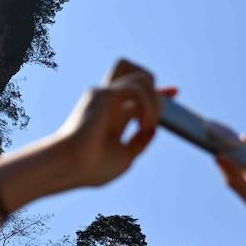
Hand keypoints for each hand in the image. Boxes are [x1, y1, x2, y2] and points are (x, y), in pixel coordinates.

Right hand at [51, 66, 174, 188]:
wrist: (71, 167)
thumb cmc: (92, 167)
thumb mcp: (126, 157)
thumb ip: (139, 142)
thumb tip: (154, 130)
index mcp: (115, 117)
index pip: (139, 96)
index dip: (158, 92)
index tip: (174, 92)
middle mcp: (111, 104)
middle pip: (141, 78)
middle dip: (159, 92)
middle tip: (158, 116)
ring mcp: (105, 96)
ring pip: (142, 79)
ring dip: (155, 102)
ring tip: (149, 125)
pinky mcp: (103, 93)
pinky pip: (136, 87)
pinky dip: (147, 104)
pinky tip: (144, 123)